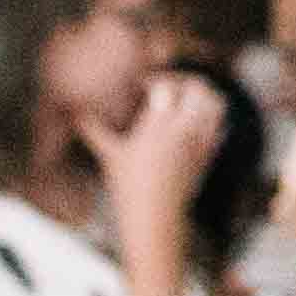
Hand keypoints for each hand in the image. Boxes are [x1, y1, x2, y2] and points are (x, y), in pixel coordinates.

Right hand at [86, 74, 226, 247]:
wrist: (156, 215)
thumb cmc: (128, 186)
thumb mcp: (110, 155)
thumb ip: (95, 131)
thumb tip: (76, 114)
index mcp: (159, 126)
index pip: (165, 87)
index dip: (153, 79)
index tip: (141, 84)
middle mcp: (185, 129)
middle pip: (199, 89)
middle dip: (184, 80)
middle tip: (168, 84)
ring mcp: (202, 140)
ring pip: (216, 103)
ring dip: (203, 94)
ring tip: (184, 97)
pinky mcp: (210, 152)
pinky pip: (219, 124)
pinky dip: (210, 115)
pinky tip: (193, 121)